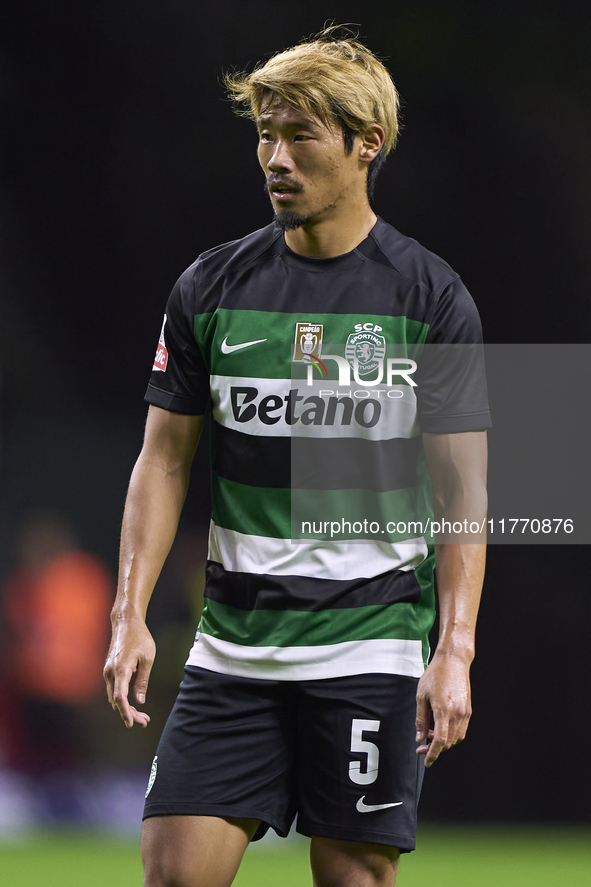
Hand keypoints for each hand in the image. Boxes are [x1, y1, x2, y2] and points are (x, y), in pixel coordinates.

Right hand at [103, 617, 155, 728]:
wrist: (126, 623)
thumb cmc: (140, 638)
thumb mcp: (147, 659)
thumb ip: (142, 681)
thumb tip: (139, 701)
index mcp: (120, 669)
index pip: (119, 697)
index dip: (125, 712)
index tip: (131, 723)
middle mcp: (110, 672)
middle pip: (116, 700)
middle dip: (129, 713)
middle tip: (144, 722)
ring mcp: (108, 671)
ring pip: (114, 696)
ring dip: (126, 708)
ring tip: (142, 716)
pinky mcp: (109, 670)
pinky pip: (113, 689)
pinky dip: (122, 699)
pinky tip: (133, 704)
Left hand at [415, 650, 471, 767]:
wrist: (454, 661)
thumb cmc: (435, 675)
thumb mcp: (421, 695)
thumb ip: (420, 719)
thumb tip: (419, 738)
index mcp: (443, 710)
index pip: (440, 741)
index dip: (433, 754)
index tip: (426, 761)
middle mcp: (457, 714)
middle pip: (448, 743)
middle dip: (435, 749)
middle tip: (421, 746)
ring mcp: (465, 713)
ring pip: (456, 739)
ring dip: (443, 742)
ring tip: (429, 735)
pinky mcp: (468, 710)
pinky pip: (461, 730)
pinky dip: (451, 735)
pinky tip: (441, 729)